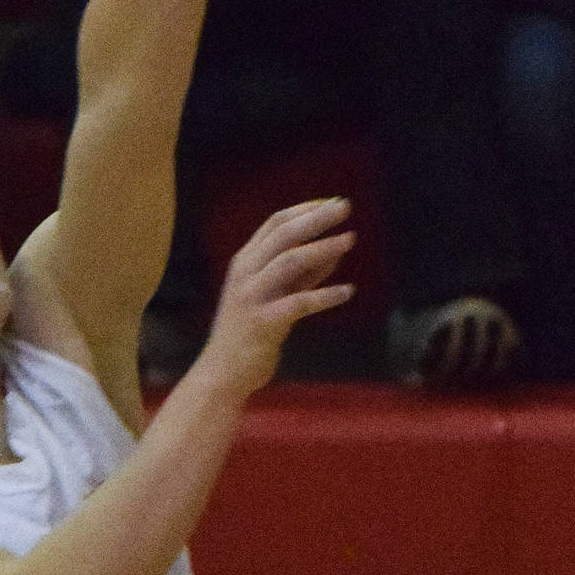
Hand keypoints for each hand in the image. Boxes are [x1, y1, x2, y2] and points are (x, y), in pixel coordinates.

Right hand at [195, 197, 354, 399]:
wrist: (223, 373)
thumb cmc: (250, 333)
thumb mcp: (275, 295)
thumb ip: (302, 274)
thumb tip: (335, 251)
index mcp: (245, 261)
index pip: (275, 223)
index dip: (305, 209)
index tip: (333, 202)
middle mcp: (245, 273)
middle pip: (284, 234)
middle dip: (317, 218)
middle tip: (346, 207)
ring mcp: (252, 296)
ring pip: (290, 261)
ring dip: (323, 248)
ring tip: (350, 240)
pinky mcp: (263, 323)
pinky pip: (299, 303)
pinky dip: (325, 295)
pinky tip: (348, 291)